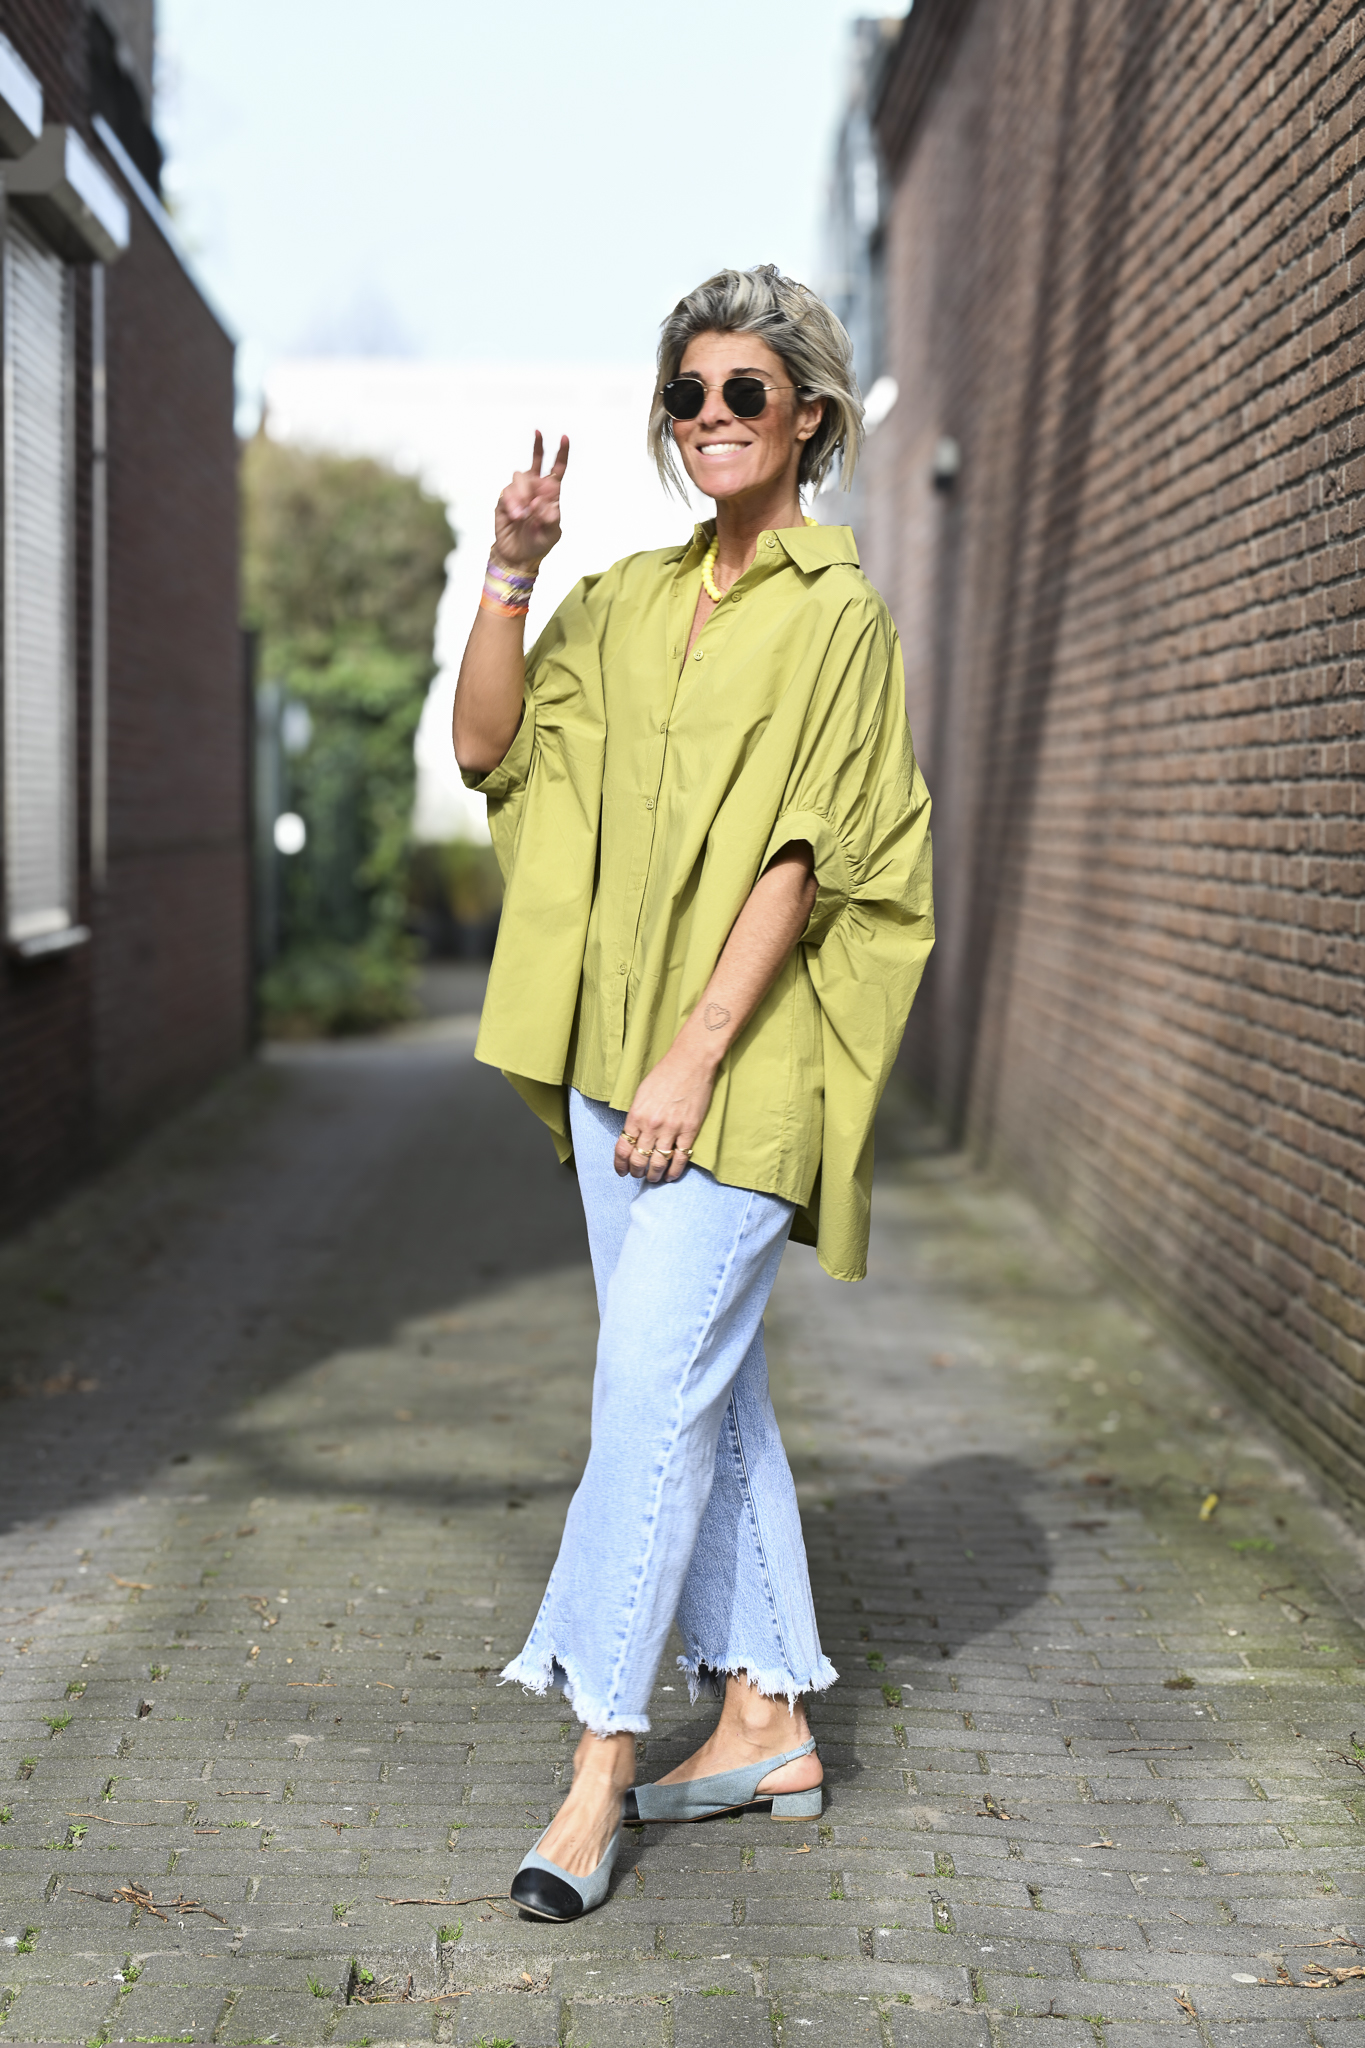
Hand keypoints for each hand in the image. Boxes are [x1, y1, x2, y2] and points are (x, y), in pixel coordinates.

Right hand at [492, 430, 567, 573]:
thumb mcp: (552, 533)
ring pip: (519, 477)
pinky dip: (513, 504)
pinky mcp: (503, 500)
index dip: (561, 453)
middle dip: (538, 451)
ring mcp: (518, 493)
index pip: (556, 469)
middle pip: (535, 463)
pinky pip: (506, 492)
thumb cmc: (538, 544)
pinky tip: (516, 516)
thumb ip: (551, 517)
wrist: (518, 557)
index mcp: (550, 494)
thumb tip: (541, 501)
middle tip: (539, 453)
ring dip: (523, 494)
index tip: (564, 437)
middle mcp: (534, 489)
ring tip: (523, 515)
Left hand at [615, 1037, 719, 1183]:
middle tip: (638, 1174)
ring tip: (654, 1178)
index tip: (621, 1171)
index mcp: (636, 1116)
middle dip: (636, 1171)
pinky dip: (674, 1170)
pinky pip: (680, 1158)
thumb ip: (636, 1116)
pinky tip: (671, 1175)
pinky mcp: (690, 1130)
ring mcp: (671, 1130)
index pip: (622, 1149)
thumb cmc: (664, 1074)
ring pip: (659, 1163)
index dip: (620, 1164)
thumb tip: (633, 1136)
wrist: (690, 1063)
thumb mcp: (641, 1095)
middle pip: (639, 1159)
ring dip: (654, 1175)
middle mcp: (651, 1126)